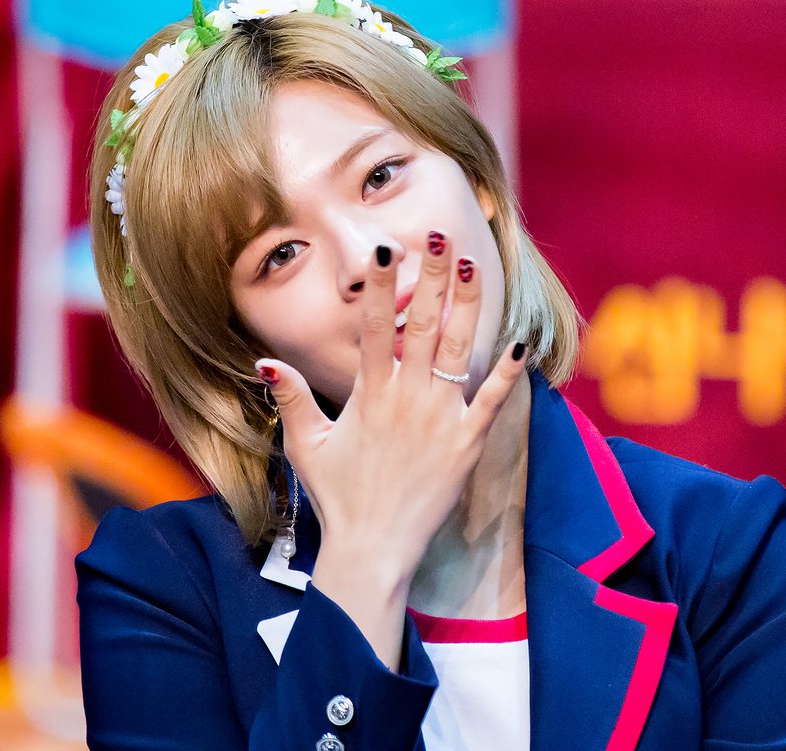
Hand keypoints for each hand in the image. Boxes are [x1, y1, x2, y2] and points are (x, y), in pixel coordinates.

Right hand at [256, 229, 526, 587]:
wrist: (373, 548)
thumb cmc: (339, 497)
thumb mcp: (305, 446)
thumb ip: (290, 399)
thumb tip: (265, 361)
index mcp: (368, 394)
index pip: (376, 327)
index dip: (382, 286)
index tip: (387, 251)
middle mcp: (406, 397)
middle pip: (422, 324)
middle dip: (431, 276)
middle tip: (439, 236)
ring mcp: (440, 418)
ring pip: (457, 350)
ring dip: (466, 305)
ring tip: (472, 266)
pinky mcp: (467, 443)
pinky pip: (492, 400)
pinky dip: (507, 372)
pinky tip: (520, 342)